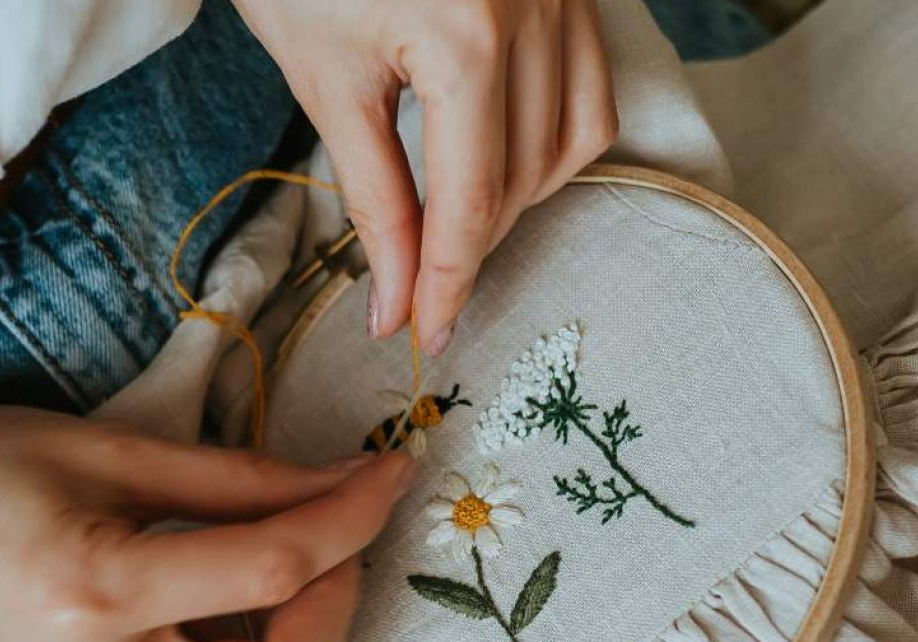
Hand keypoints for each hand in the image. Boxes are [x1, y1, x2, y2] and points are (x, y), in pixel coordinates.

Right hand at [0, 406, 413, 641]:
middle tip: (329, 545)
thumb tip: (342, 483)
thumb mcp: (112, 447)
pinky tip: (230, 627)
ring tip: (279, 594)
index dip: (350, 519)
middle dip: (332, 615)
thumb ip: (240, 478)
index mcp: (91, 590)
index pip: (269, 572)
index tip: (389, 474)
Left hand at [234, 0, 617, 354]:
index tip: (423, 334)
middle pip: (524, 180)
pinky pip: (591, 89)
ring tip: (455, 221)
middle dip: (472, 245)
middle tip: (421, 284)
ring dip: (518, 197)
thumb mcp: (326, 81)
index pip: (470, 204)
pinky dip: (553, 140)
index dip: (448, 284)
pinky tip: (500, 156)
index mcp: (466, 40)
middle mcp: (534, 14)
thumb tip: (397, 298)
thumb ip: (372, 197)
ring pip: (573, 141)